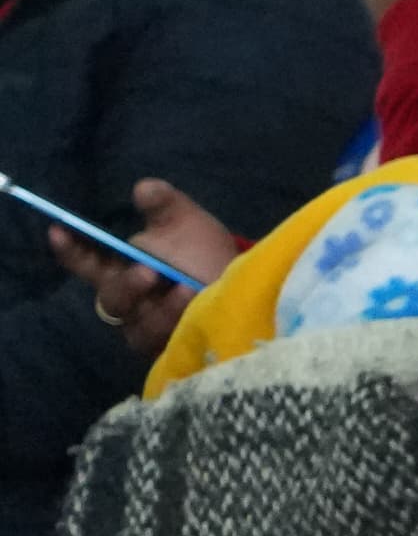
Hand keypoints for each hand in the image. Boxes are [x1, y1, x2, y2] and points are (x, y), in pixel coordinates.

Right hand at [52, 180, 236, 360]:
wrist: (241, 282)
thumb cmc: (202, 252)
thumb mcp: (185, 222)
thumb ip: (164, 204)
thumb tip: (144, 188)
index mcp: (121, 267)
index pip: (85, 261)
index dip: (70, 249)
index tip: (59, 230)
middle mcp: (128, 301)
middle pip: (112, 298)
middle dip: (128, 285)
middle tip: (148, 271)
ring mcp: (146, 327)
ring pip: (140, 324)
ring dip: (163, 306)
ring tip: (186, 288)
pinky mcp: (169, 347)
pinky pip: (166, 341)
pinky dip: (180, 321)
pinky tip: (197, 305)